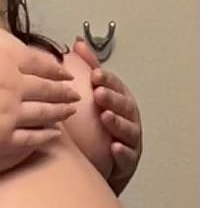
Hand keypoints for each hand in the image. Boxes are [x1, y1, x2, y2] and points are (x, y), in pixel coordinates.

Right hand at [0, 0, 79, 185]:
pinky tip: (54, 136)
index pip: (37, 62)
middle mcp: (12, 86)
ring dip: (60, 112)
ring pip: (43, 113)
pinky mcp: (1, 140)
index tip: (66, 71)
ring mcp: (9, 115)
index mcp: (2, 59)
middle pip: (45, 88)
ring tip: (71, 111)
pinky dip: (46, 136)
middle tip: (76, 93)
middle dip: (63, 90)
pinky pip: (30, 138)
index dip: (54, 67)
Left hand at [73, 39, 142, 193]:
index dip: (107, 80)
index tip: (95, 75)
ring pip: (127, 129)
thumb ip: (89, 70)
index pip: (116, 86)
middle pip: (124, 105)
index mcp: (120, 101)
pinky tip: (114, 147)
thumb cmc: (102, 127)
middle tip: (99, 93)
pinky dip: (122, 151)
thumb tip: (77, 43)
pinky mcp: (128, 160)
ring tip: (106, 117)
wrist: (106, 164)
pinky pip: (127, 156)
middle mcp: (128, 118)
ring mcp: (130, 139)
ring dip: (117, 122)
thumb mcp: (96, 96)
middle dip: (112, 98)